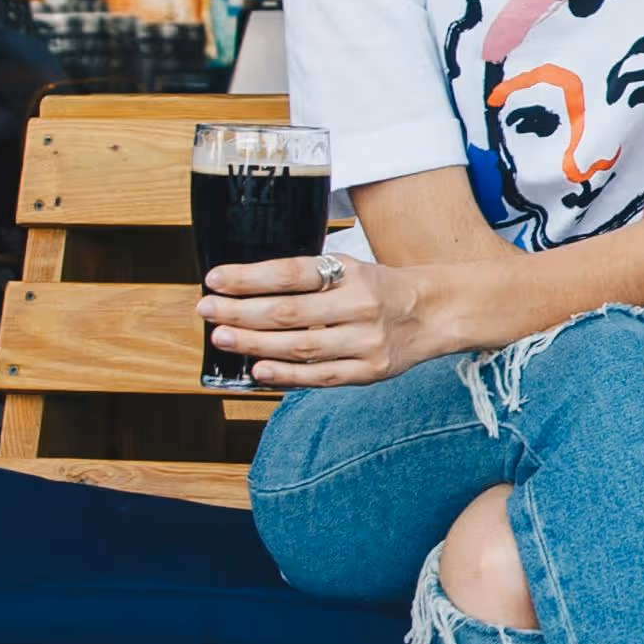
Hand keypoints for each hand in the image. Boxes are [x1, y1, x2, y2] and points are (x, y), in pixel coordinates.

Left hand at [200, 251, 452, 387]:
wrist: (435, 312)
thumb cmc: (381, 288)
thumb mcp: (352, 267)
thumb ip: (309, 277)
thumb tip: (247, 289)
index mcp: (353, 272)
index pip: (292, 273)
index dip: (249, 278)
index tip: (216, 280)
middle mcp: (360, 305)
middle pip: (289, 312)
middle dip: (240, 312)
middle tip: (208, 310)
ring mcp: (366, 341)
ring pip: (300, 347)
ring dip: (254, 343)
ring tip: (223, 337)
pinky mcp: (370, 371)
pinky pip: (320, 376)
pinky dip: (286, 374)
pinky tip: (258, 369)